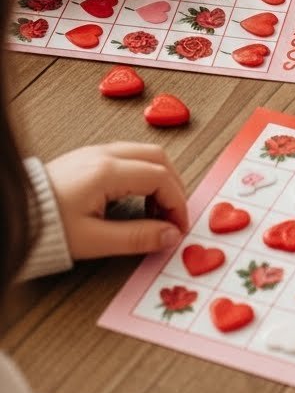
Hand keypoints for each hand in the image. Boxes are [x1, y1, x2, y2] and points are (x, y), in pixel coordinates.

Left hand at [45, 143, 187, 258]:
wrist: (17, 214)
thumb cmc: (47, 226)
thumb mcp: (94, 240)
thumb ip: (136, 237)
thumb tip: (168, 236)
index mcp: (108, 171)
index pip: (161, 178)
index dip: (177, 203)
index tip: (178, 227)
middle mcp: (104, 155)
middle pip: (158, 157)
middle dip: (173, 186)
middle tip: (173, 216)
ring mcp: (96, 152)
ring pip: (144, 153)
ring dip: (159, 179)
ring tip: (155, 212)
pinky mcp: (89, 158)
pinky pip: (128, 156)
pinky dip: (143, 174)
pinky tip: (136, 199)